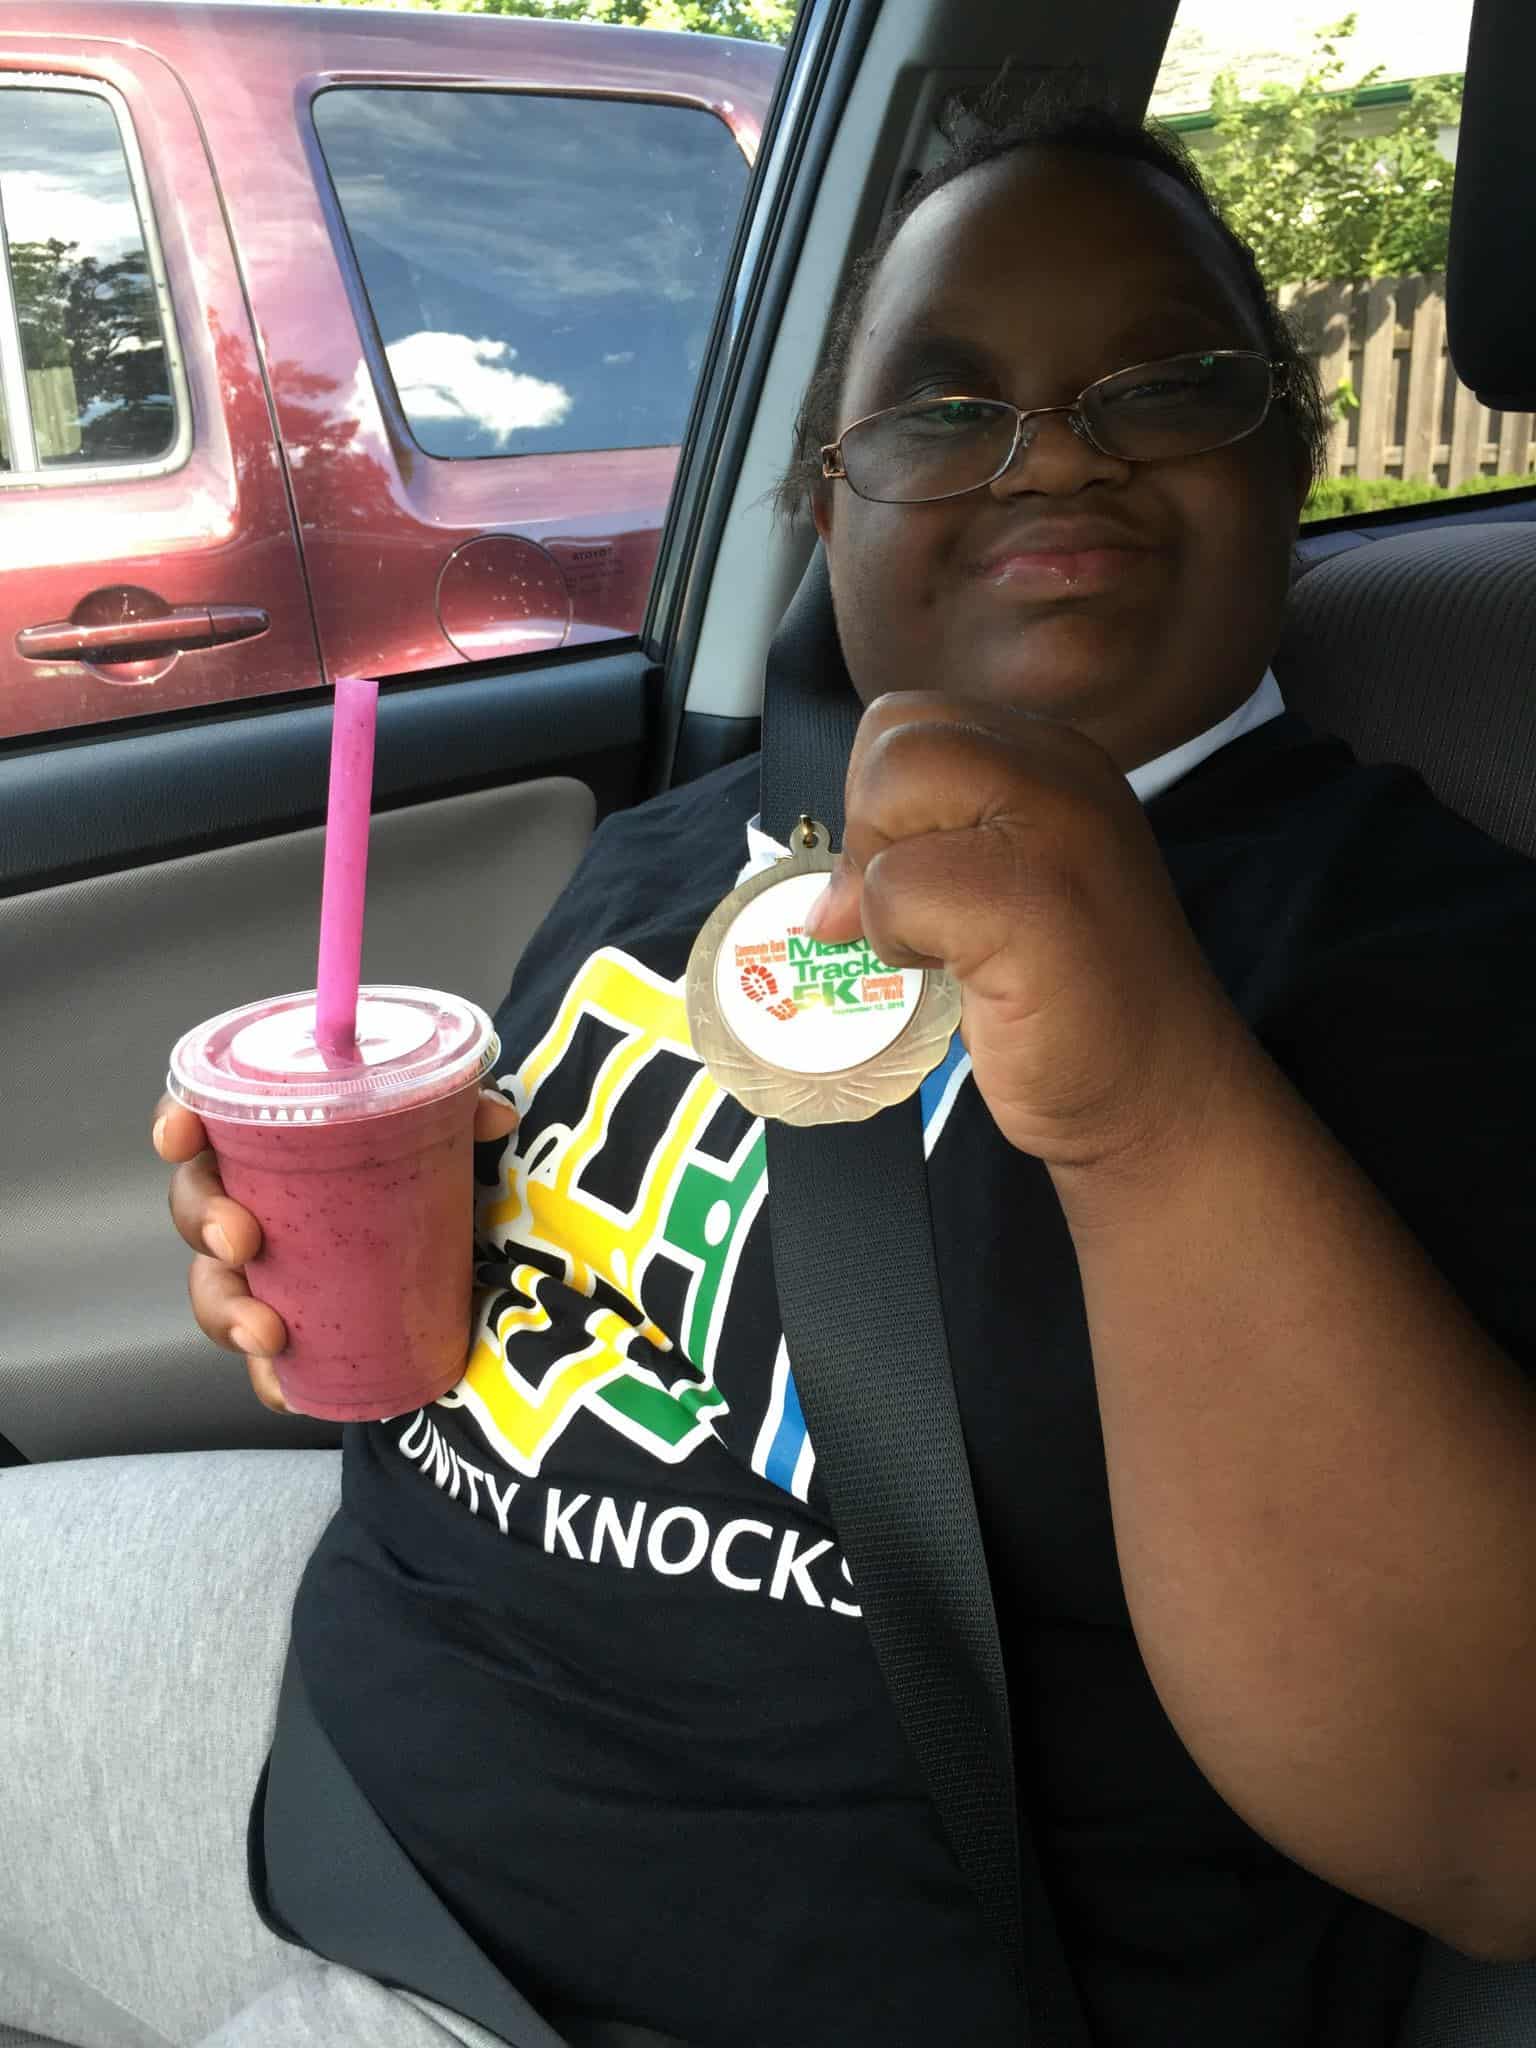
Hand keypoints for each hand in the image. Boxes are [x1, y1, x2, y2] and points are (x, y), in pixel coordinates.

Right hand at [152, 1087, 520, 1412]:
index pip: (208, 1125)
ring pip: (214, 1290)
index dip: (178, 1125)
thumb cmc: (436, 1192)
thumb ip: (469, 1119)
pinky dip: (272, 1382)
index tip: (181, 1138)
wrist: (471, 1276)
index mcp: (279, 1149)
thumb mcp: (456, 1148)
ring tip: (268, 1332)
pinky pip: (262, 1367)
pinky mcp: (295, 1335)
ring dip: (227, 1311)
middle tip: (241, 1240)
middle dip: (202, 1219)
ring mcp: (269, 1276)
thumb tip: (496, 1116)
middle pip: (196, 1205)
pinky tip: (289, 1391)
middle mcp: (260, 1208)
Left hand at [801, 692, 1249, 1176]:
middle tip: (914, 913)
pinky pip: (895, 883)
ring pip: (888, 792)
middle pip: (892, 738)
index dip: (879, 802)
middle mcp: (1061, 771)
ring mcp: (1054, 826)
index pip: (910, 723)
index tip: (911, 880)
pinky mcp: (1030, 896)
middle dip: (868, 829)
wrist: (1158, 1096)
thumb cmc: (1072, 1007)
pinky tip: (957, 977)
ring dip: (881, 882)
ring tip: (939, 943)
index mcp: (1055, 761)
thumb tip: (828, 880)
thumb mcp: (1002, 890)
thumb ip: (931, 848)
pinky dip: (895, 938)